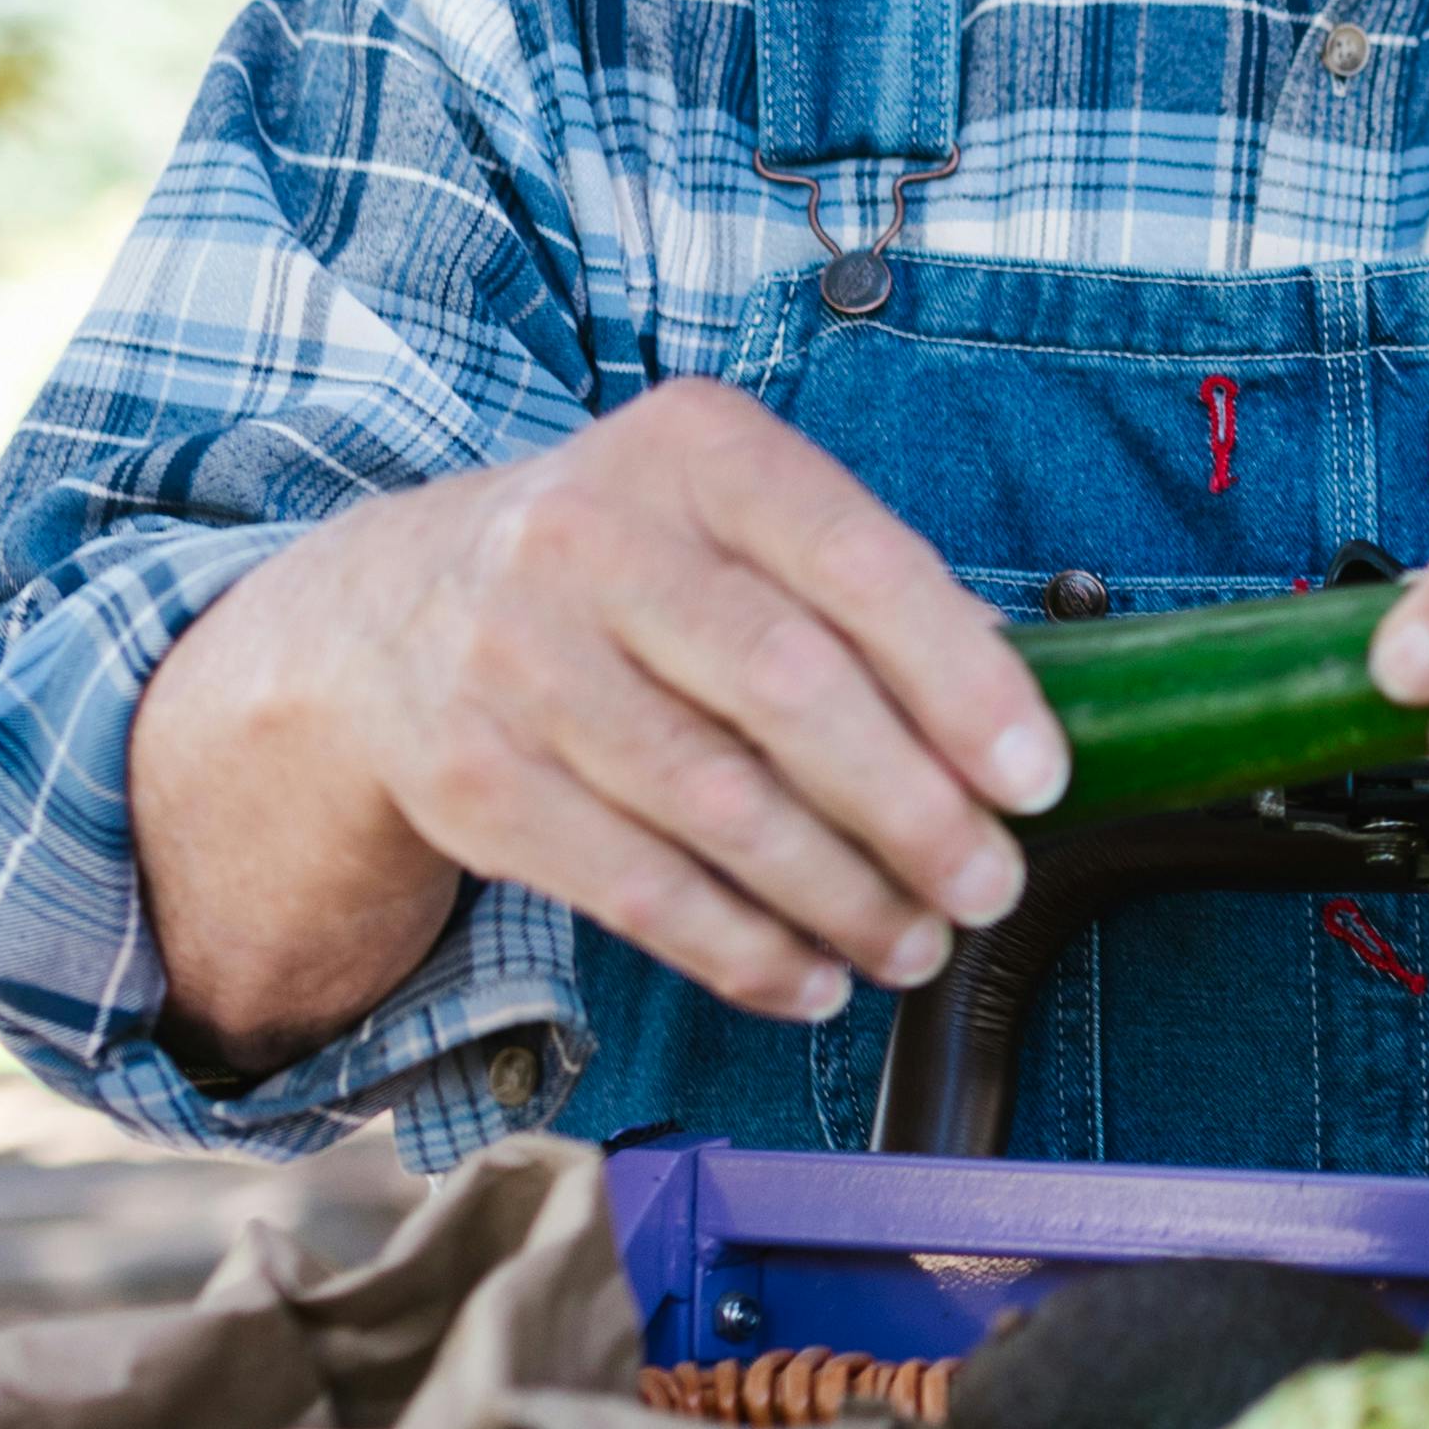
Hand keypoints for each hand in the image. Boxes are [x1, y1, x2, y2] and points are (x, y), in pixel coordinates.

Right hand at [130, 381, 1065, 1049]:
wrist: (391, 611)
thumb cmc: (627, 568)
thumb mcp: (730, 519)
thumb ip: (860, 591)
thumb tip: (1016, 712)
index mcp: (694, 450)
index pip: (856, 562)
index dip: (962, 682)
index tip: (1037, 781)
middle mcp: (590, 539)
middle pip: (787, 691)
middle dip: (913, 811)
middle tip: (988, 884)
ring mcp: (516, 661)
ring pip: (717, 809)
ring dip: (842, 899)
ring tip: (919, 943)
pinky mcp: (473, 780)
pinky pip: (638, 892)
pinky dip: (745, 951)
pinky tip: (814, 977)